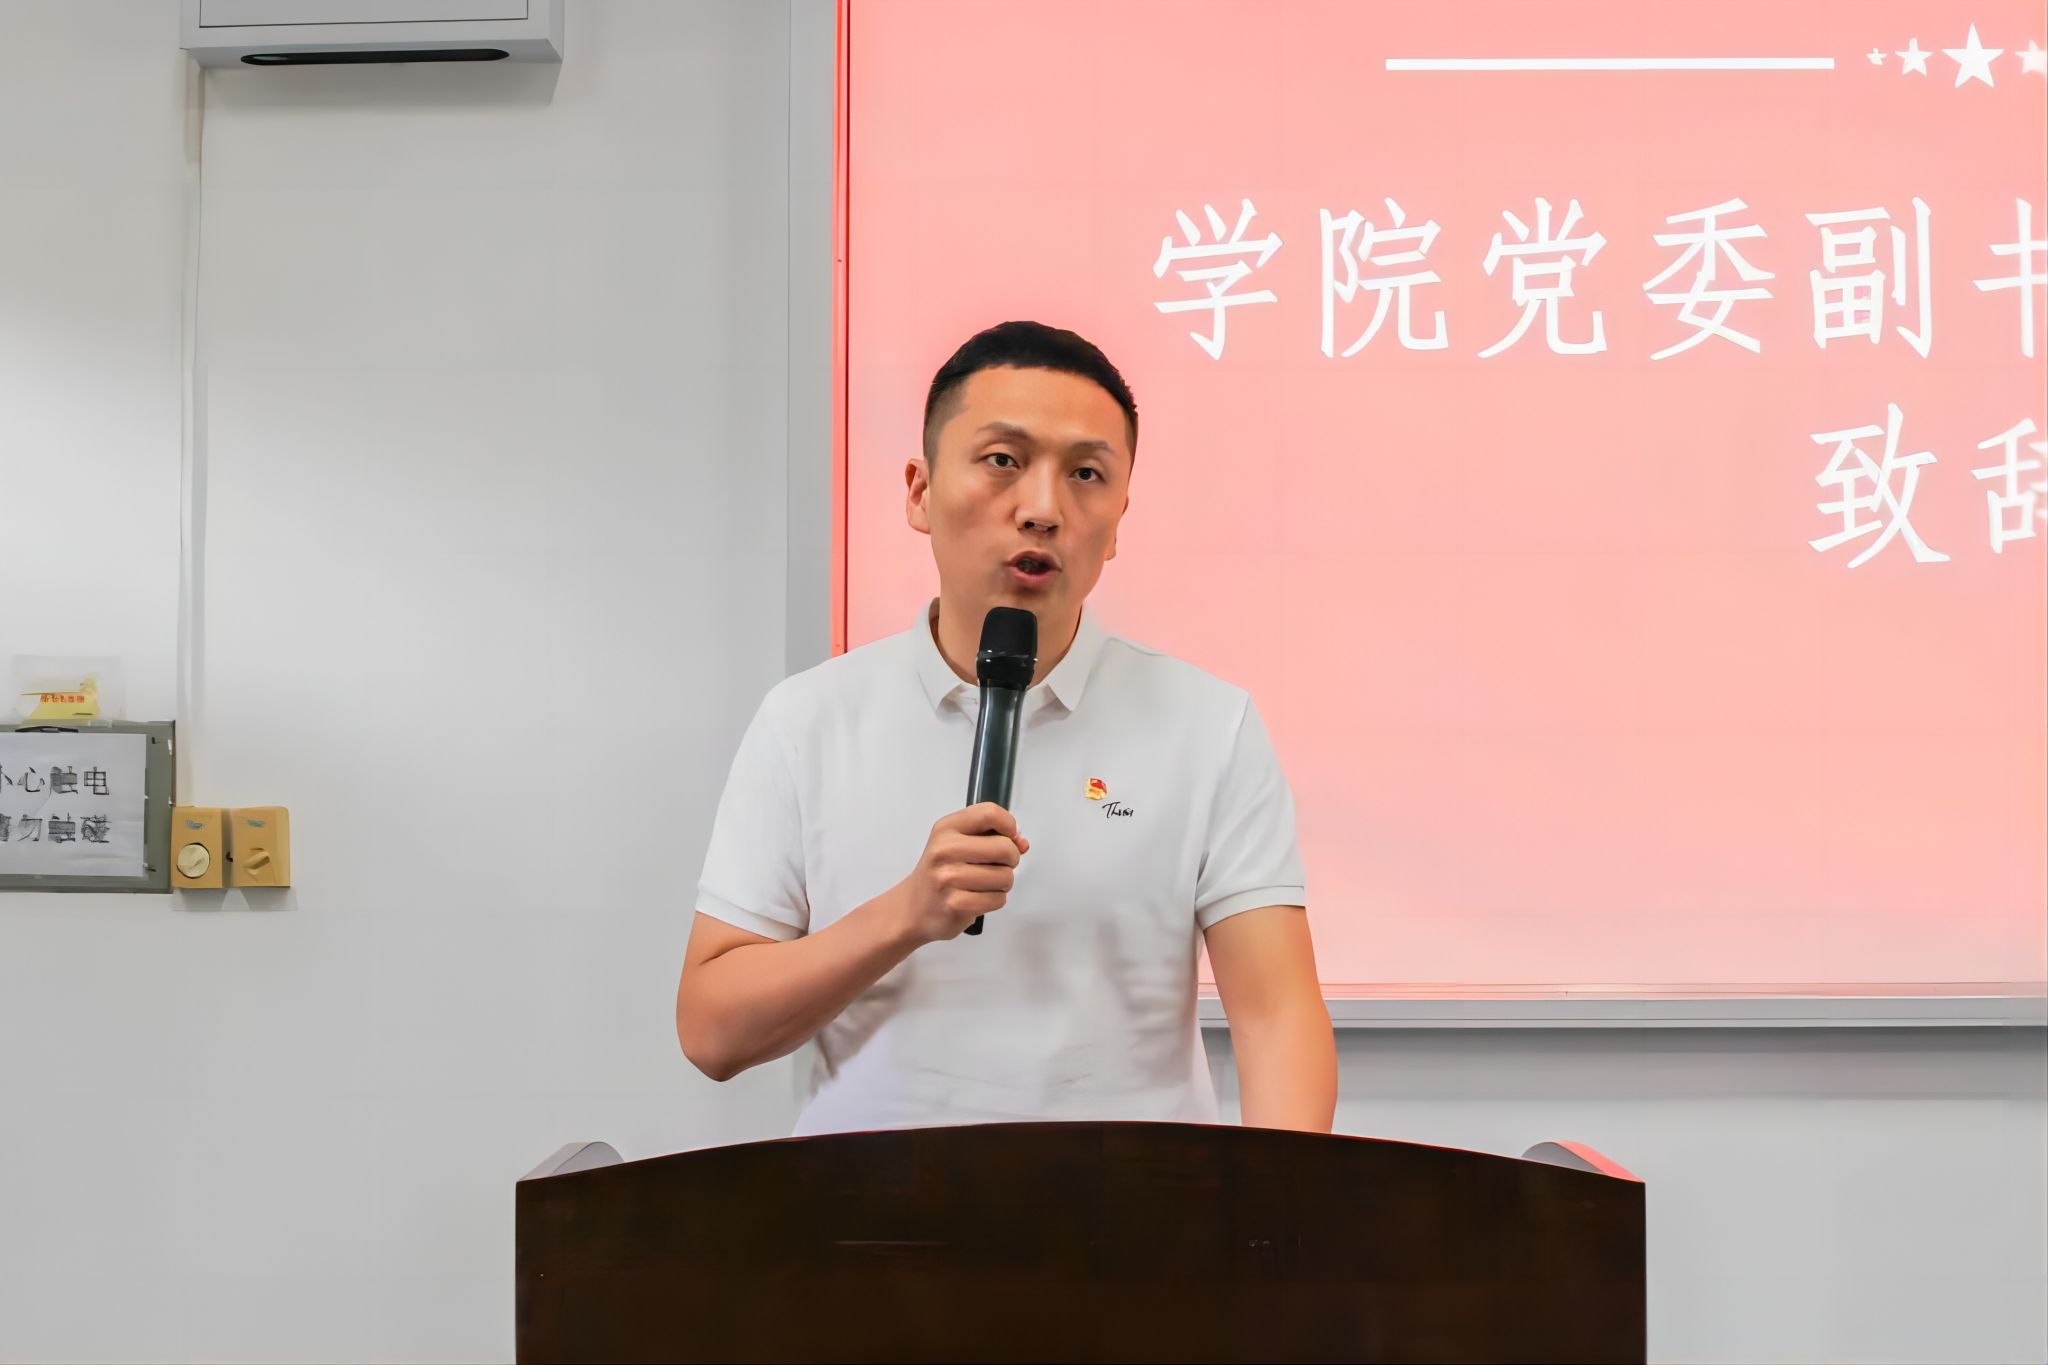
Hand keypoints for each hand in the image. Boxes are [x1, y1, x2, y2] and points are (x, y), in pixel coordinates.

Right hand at [892, 802, 1029, 943]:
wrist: (912, 908)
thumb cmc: (940, 873)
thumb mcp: (958, 843)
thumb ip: (992, 836)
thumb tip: (1021, 842)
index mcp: (946, 828)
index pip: (990, 813)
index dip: (1009, 826)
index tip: (1007, 837)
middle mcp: (945, 850)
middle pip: (1004, 848)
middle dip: (1010, 860)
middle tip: (997, 865)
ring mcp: (948, 877)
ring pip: (1005, 876)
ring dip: (1002, 883)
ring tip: (983, 884)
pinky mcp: (955, 904)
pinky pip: (998, 899)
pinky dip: (994, 900)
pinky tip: (978, 898)